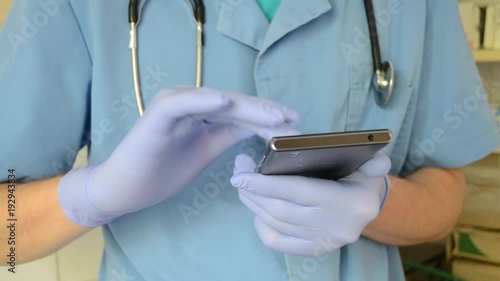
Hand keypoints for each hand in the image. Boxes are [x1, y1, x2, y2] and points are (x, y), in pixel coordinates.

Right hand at [58, 87, 299, 226]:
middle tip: (292, 120)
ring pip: (218, 101)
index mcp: (203, 113)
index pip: (241, 112)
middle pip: (235, 105)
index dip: (267, 116)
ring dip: (247, 107)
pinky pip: (185, 103)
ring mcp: (175, 105)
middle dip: (265, 112)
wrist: (125, 188)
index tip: (294, 124)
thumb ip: (230, 136)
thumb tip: (261, 129)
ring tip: (274, 116)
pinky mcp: (159, 113)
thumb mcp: (207, 152)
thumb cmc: (162, 171)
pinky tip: (227, 103)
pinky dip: (204, 101)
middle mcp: (191, 103)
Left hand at [230, 153, 390, 256]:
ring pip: (276, 224)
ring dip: (253, 205)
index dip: (266, 184)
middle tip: (238, 174)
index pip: (298, 192)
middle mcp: (334, 226)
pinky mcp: (315, 250)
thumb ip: (374, 162)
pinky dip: (262, 227)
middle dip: (252, 192)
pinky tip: (258, 210)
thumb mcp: (371, 167)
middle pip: (280, 210)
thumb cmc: (361, 180)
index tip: (241, 174)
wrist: (369, 208)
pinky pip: (278, 242)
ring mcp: (323, 242)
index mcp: (346, 202)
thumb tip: (378, 159)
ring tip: (243, 186)